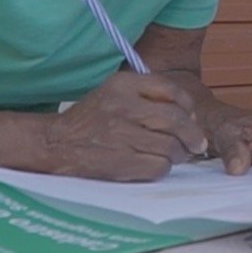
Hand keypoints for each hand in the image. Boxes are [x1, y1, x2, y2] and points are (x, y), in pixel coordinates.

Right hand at [47, 73, 206, 180]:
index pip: (171, 90)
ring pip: (171, 146)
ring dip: (179, 154)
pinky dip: (163, 168)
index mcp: (123, 84)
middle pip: (176, 120)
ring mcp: (121, 134)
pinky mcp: (120, 161)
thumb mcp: (115, 93)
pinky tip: (155, 164)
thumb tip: (192, 114)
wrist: (55, 143)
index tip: (192, 117)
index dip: (188, 106)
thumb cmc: (92, 119)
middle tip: (196, 145)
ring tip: (174, 155)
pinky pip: (159, 166)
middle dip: (192, 135)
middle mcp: (123, 106)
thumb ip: (149, 95)